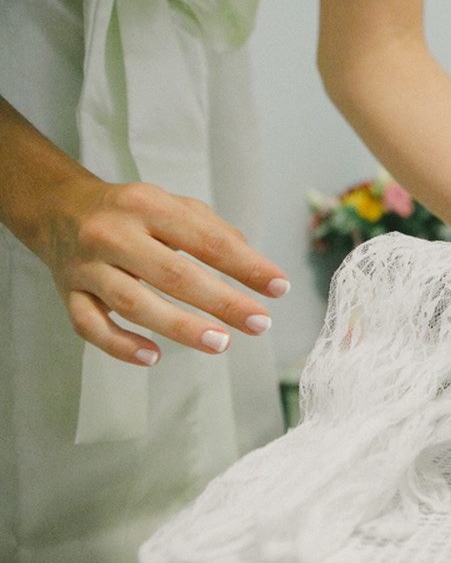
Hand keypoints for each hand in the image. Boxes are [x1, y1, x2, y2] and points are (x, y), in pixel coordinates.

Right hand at [36, 176, 289, 365]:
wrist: (59, 209)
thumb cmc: (134, 213)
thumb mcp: (174, 206)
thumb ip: (215, 232)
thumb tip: (254, 267)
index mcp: (147, 205)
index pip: (205, 239)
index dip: (246, 265)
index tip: (279, 287)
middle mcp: (114, 234)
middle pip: (172, 274)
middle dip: (221, 301)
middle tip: (260, 323)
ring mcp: (87, 266)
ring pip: (133, 302)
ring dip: (180, 327)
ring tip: (221, 342)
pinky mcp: (69, 294)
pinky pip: (90, 326)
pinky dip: (121, 345)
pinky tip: (154, 357)